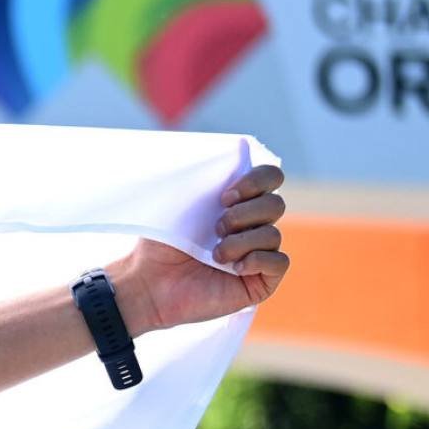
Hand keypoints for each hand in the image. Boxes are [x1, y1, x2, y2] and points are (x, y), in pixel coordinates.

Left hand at [108, 161, 287, 332]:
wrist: (149, 281)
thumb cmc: (161, 243)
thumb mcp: (181, 202)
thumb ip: (205, 178)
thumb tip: (235, 147)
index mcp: (240, 202)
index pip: (270, 177)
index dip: (257, 180)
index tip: (225, 196)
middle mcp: (254, 225)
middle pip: (276, 204)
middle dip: (244, 214)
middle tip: (215, 228)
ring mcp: (259, 253)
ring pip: (273, 234)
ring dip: (241, 242)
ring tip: (215, 254)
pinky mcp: (261, 280)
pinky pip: (279, 262)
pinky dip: (257, 260)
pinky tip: (233, 268)